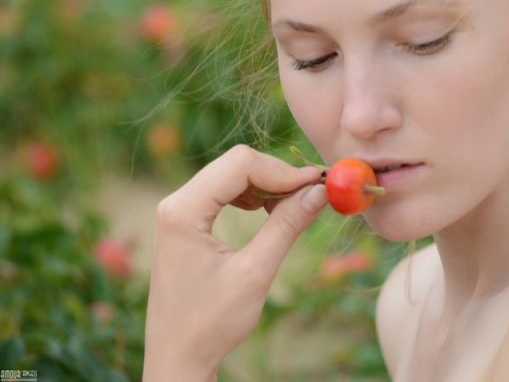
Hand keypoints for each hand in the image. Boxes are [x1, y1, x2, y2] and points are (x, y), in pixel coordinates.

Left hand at [142, 145, 327, 380]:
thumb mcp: (255, 273)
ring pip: (233, 174)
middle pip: (236, 163)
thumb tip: (319, 191)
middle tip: (313, 194)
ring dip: (268, 184)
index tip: (318, 184)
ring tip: (295, 207)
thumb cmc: (210, 322)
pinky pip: (225, 191)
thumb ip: (286, 226)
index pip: (240, 165)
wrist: (178, 356)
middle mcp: (176, 202)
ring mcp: (179, 210)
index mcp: (183, 211)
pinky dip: (254, 196)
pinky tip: (271, 212)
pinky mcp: (187, 220)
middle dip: (278, 175)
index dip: (283, 171)